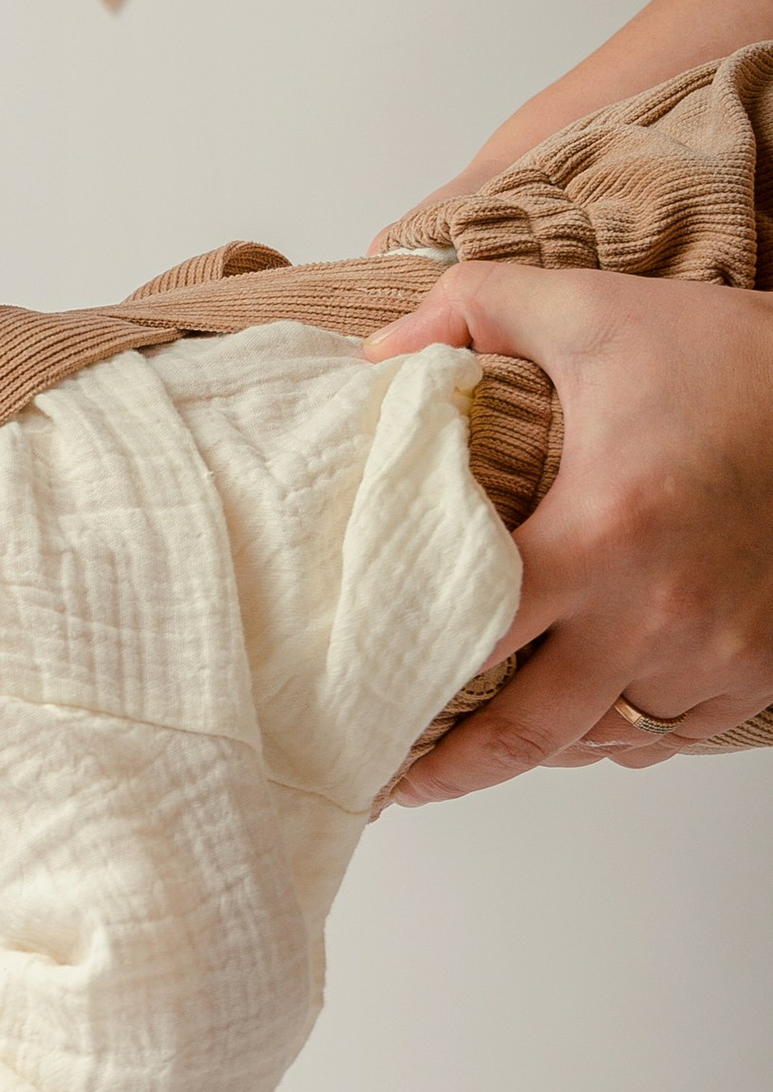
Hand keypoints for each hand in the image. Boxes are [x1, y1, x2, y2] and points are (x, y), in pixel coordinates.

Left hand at [367, 271, 772, 801]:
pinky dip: (619, 734)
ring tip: (483, 739)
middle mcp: (659, 612)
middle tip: (400, 782)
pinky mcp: (763, 669)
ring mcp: (717, 652)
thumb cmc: (736, 357)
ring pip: (601, 741)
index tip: (358, 705)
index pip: (473, 638)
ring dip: (540, 745)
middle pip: (529, 732)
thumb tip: (379, 353)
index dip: (403, 679)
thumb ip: (475, 309)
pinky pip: (670, 735)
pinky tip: (581, 715)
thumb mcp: (594, 311)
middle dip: (453, 769)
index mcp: (603, 533)